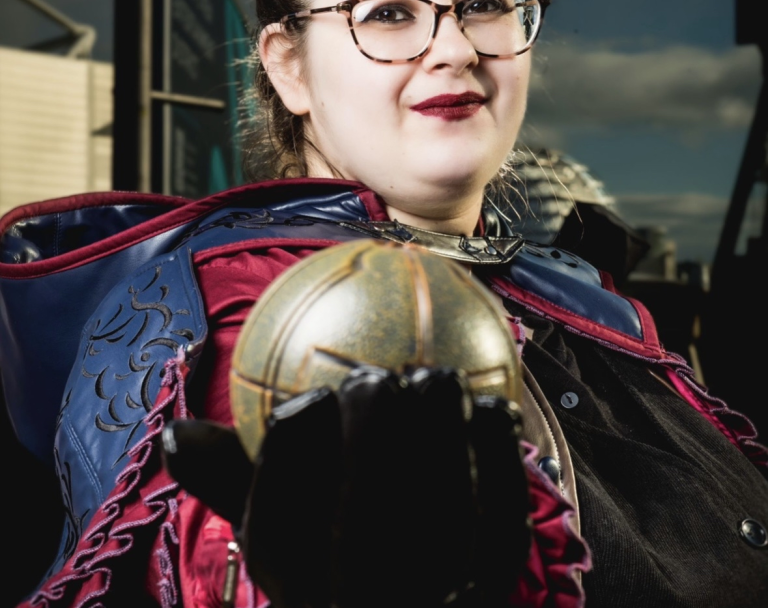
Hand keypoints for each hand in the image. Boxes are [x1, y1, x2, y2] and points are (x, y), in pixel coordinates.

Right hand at [161, 367, 529, 607]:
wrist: (408, 607)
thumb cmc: (329, 556)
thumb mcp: (276, 537)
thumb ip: (233, 485)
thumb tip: (178, 431)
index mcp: (299, 598)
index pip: (282, 533)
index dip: (294, 457)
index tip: (310, 398)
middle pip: (370, 521)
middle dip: (373, 432)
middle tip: (374, 376)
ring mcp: (434, 606)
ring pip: (442, 516)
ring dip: (440, 431)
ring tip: (434, 375)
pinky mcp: (496, 595)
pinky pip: (502, 522)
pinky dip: (498, 460)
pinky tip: (493, 407)